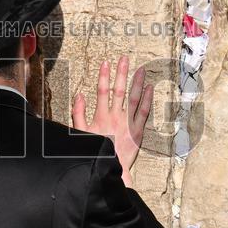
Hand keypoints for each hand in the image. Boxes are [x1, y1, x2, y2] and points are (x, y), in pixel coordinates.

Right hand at [72, 56, 153, 186]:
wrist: (110, 168)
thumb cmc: (94, 151)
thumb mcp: (80, 133)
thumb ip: (78, 113)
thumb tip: (79, 95)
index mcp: (101, 116)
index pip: (102, 91)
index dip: (103, 76)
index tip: (105, 63)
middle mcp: (116, 117)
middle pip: (119, 90)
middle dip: (121, 73)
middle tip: (124, 59)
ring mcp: (128, 123)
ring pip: (133, 98)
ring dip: (137, 82)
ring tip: (140, 69)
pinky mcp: (138, 131)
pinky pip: (144, 112)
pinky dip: (147, 99)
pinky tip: (149, 88)